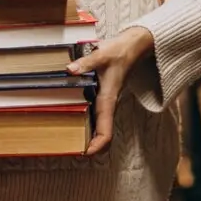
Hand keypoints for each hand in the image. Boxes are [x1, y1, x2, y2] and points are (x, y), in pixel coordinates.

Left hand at [67, 26, 153, 156]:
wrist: (132, 47)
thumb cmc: (119, 52)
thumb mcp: (101, 55)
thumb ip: (85, 63)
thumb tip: (70, 70)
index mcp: (108, 101)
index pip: (106, 133)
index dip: (96, 147)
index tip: (83, 153)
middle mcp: (107, 105)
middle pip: (102, 137)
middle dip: (89, 148)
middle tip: (69, 151)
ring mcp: (106, 103)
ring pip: (99, 129)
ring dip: (88, 139)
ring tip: (68, 142)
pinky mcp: (103, 97)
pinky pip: (97, 118)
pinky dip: (88, 126)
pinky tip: (72, 123)